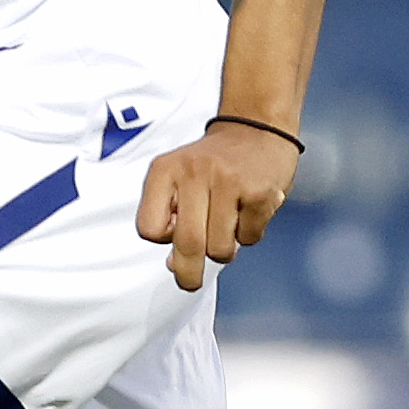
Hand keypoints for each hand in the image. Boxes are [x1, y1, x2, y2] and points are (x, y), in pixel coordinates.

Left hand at [132, 120, 295, 292]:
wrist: (258, 126)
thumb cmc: (214, 163)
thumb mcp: (181, 180)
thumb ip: (171, 218)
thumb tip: (175, 266)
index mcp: (165, 169)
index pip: (149, 229)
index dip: (163, 239)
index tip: (175, 232)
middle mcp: (194, 171)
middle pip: (187, 243)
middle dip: (189, 272)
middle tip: (190, 282)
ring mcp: (228, 181)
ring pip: (220, 248)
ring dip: (225, 250)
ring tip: (230, 224)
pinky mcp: (259, 191)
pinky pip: (249, 238)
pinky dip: (250, 234)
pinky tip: (250, 210)